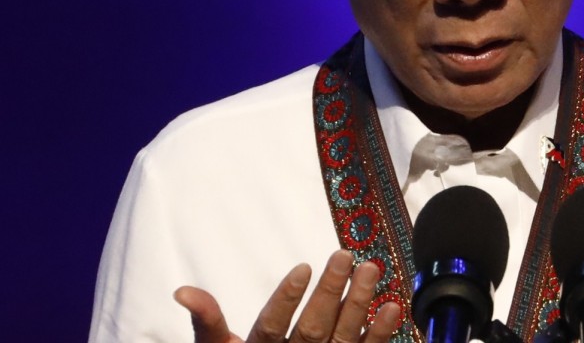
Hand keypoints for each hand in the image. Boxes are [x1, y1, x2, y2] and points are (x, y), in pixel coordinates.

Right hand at [173, 250, 400, 342]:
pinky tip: (392, 307)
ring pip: (343, 339)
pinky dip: (380, 333)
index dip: (286, 299)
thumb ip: (207, 320)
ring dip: (359, 304)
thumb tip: (183, 291)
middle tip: (345, 256)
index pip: (272, 326)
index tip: (303, 268)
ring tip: (371, 270)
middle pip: (313, 329)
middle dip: (330, 292)